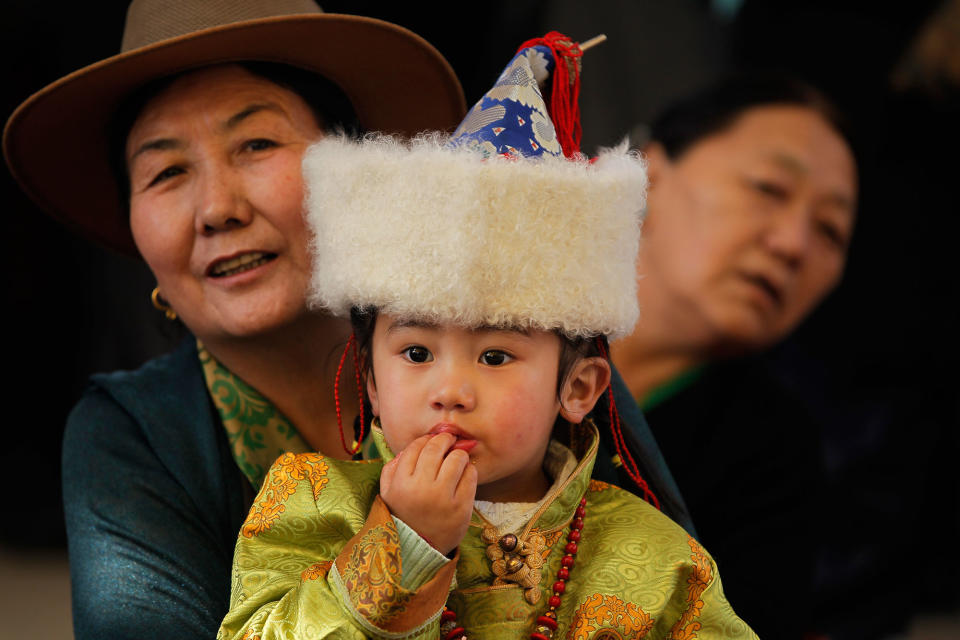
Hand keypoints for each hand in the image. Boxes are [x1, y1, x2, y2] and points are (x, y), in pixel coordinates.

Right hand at [380, 433, 477, 555]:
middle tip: (449, 440)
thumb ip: (392, 467)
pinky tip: (464, 474)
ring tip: (457, 458)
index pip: (416, 447)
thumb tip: (412, 446)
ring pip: (457, 458)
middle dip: (444, 439)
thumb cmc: (403, 516)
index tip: (432, 439)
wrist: (418, 550)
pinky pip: (471, 476)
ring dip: (458, 454)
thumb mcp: (387, 493)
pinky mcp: (461, 507)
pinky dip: (469, 470)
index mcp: (401, 483)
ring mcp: (443, 498)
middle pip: (436, 448)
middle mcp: (421, 488)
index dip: (426, 439)